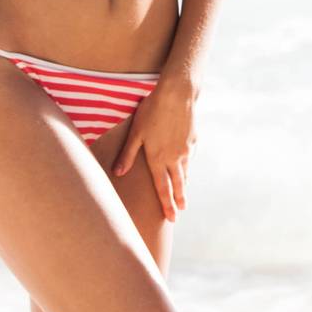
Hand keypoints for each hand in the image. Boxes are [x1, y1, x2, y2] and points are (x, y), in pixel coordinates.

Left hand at [112, 76, 197, 222]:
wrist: (177, 94)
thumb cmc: (152, 111)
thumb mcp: (136, 133)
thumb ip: (127, 155)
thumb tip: (118, 173)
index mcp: (159, 159)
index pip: (163, 188)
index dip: (166, 204)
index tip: (171, 218)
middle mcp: (175, 157)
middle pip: (178, 184)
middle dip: (178, 200)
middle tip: (180, 212)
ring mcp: (186, 149)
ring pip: (185, 171)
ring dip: (185, 185)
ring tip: (184, 194)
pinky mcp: (193, 138)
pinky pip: (190, 156)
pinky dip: (188, 165)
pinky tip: (187, 165)